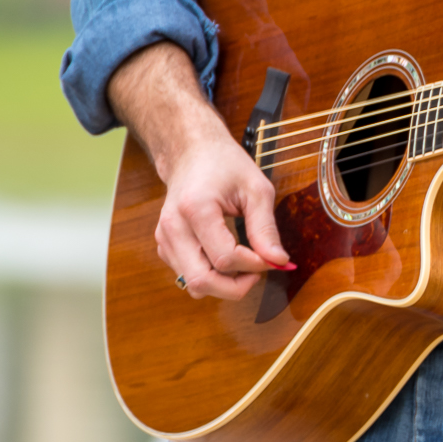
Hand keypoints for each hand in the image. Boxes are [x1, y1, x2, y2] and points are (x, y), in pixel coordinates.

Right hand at [155, 130, 293, 301]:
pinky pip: (187, 276)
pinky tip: (228, 259)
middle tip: (259, 272)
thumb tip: (278, 261)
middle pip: (201, 281)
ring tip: (246, 264)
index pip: (225, 258)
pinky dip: (211, 277)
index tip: (273, 258)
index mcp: (195, 209)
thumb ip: (265, 227)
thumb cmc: (225, 166)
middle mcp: (172, 228)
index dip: (254, 265)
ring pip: (192, 284)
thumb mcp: (256, 189)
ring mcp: (164, 239)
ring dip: (224, 285)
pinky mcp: (164, 246)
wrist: (191, 154)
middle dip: (236, 287)